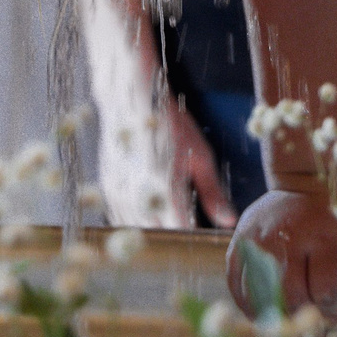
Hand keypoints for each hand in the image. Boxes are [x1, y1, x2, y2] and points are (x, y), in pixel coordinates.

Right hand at [120, 95, 237, 228]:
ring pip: (137, 229)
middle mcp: (139, 195)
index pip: (180, 231)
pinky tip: (147, 210)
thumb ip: (213, 193)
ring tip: (167, 216)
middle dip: (172, 234)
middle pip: (157, 234)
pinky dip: (135, 220)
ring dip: (153, 229)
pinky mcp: (107, 189)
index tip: (200, 234)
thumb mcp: (200, 156)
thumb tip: (229, 221)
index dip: (191, 236)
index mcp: (166, 187)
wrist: (131, 100)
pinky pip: (120, 218)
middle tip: (186, 225)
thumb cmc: (170, 124)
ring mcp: (119, 193)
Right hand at [229, 184, 336, 319]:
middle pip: (292, 297)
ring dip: (275, 316)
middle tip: (310, 328)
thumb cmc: (336, 217)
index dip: (331, 312)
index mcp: (323, 236)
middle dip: (303, 319)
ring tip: (287, 325)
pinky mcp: (239, 242)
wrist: (302, 185)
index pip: (324, 291)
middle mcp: (288, 238)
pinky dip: (248, 304)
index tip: (334, 316)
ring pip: (263, 294)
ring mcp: (259, 241)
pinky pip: (237, 284)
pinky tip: (261, 313)